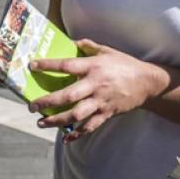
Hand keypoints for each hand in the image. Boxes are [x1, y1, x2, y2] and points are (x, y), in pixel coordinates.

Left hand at [29, 39, 167, 141]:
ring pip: (76, 114)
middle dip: (48, 101)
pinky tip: (66, 137)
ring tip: (41, 122)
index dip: (49, 65)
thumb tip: (72, 41)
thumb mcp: (107, 51)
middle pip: (68, 95)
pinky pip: (90, 126)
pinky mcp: (107, 113)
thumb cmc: (125, 64)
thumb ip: (88, 46)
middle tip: (32, 106)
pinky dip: (77, 133)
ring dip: (57, 120)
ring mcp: (101, 101)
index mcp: (94, 67)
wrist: (147, 82)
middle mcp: (96, 85)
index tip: (33, 65)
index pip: (67, 65)